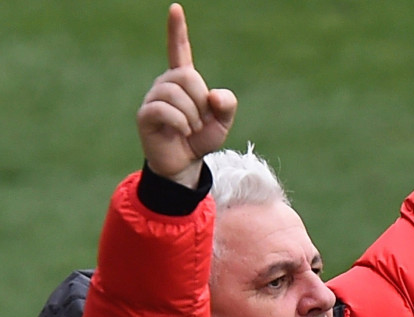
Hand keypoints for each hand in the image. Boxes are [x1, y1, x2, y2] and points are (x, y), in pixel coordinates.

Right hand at [136, 3, 236, 187]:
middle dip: (200, 101)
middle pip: (187, 76)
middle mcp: (165, 84)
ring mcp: (153, 98)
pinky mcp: (145, 114)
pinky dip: (181, 122)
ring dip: (192, 115)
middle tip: (200, 121)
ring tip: (190, 128)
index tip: (175, 8)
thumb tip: (213, 95)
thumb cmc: (201, 139)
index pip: (179, 50)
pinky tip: (182, 131)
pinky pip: (165, 109)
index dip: (177, 30)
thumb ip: (227, 105)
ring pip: (176, 93)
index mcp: (184, 81)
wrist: (185, 164)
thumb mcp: (223, 121)